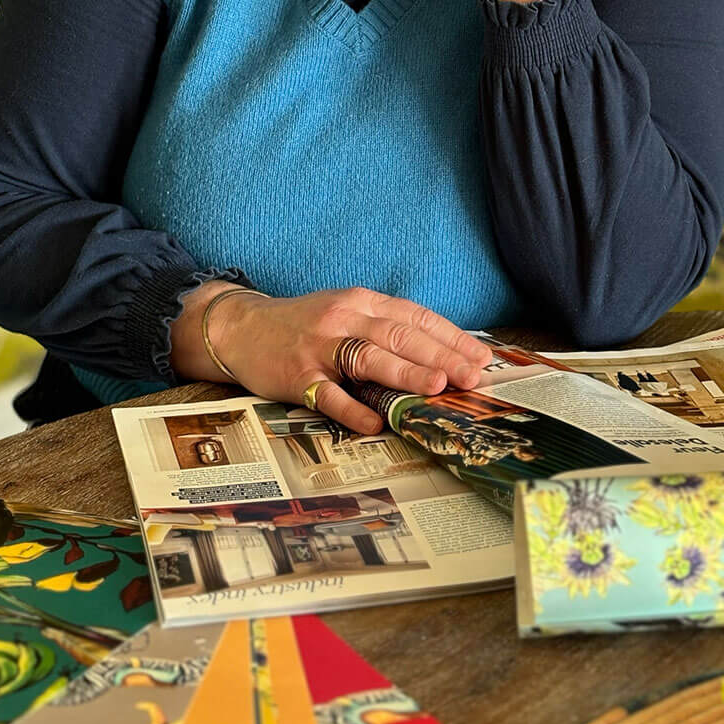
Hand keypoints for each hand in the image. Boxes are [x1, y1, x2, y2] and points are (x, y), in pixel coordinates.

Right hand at [173, 282, 492, 435]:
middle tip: (472, 376)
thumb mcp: (348, 312)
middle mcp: (344, 318)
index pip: (415, 317)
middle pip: (399, 335)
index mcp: (362, 302)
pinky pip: (327, 395)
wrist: (242, 327)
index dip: (451, 337)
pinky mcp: (297, 375)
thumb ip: (386, 327)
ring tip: (437, 387)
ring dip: (405, 372)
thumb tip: (440, 352)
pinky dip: (352, 408)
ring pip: (368, 357)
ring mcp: (320, 347)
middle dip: (441, 356)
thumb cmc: (306, 324)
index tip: (480, 357)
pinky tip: (375, 421)